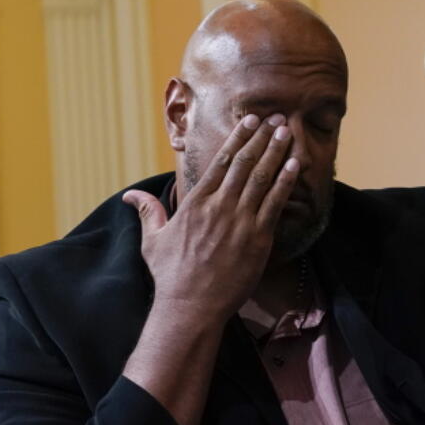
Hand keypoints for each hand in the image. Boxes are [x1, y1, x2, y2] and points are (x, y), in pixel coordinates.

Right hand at [121, 113, 297, 324]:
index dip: (238, 138)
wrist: (190, 305)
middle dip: (262, 137)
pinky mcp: (258, 239)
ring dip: (276, 152)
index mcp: (196, 203)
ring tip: (287, 132)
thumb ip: (147, 212)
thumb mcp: (152, 240)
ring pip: (262, 178)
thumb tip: (129, 196)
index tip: (251, 121)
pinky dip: (286, 182)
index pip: (221, 161)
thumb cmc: (170, 275)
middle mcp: (219, 206)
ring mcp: (240, 221)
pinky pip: (275, 203)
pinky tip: (295, 165)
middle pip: (245, 163)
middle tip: (276, 119)